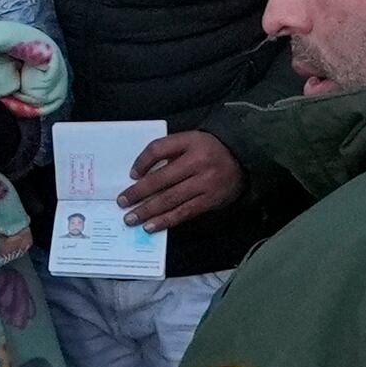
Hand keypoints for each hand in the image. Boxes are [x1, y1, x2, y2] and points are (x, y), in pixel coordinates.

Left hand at [118, 129, 244, 232]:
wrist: (243, 160)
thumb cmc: (210, 150)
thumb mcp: (191, 140)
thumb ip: (169, 151)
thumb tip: (142, 173)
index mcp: (190, 142)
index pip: (158, 149)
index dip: (142, 162)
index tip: (131, 175)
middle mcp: (197, 162)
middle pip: (161, 179)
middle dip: (138, 193)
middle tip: (122, 202)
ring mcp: (205, 183)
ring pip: (170, 199)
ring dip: (148, 211)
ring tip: (131, 219)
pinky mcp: (210, 201)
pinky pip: (184, 213)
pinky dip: (166, 220)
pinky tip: (151, 226)